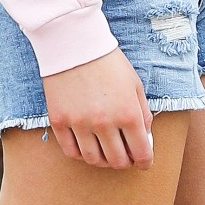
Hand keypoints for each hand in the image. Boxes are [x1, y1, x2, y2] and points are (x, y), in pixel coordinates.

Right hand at [41, 47, 155, 168]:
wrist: (74, 42)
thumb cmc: (108, 62)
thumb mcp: (134, 84)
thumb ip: (142, 114)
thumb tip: (144, 139)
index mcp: (128, 114)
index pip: (141, 153)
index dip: (145, 162)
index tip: (143, 161)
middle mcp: (104, 123)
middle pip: (117, 161)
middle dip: (125, 162)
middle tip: (125, 156)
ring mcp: (79, 124)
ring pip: (94, 160)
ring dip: (103, 161)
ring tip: (106, 152)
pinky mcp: (59, 121)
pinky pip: (71, 151)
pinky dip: (81, 154)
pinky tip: (87, 146)